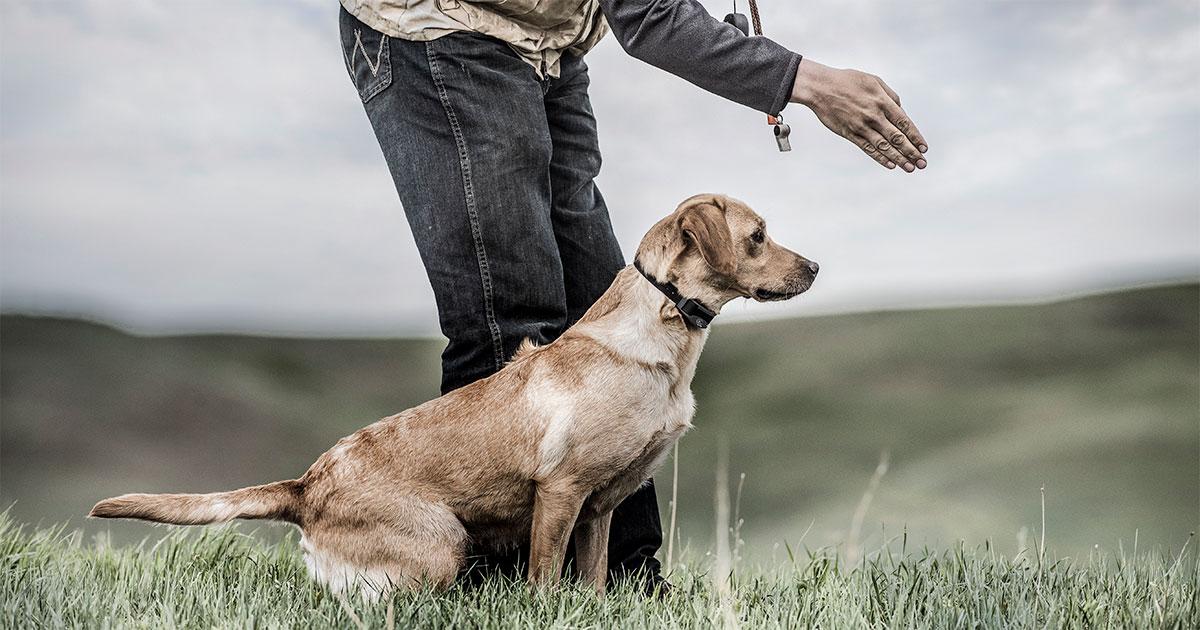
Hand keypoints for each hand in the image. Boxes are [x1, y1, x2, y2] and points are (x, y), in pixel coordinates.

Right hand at [790, 60, 927, 171]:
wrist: (821, 87)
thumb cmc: (847, 81)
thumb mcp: (873, 81)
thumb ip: (890, 96)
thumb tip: (901, 111)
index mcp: (882, 101)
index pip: (904, 123)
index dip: (915, 137)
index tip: (924, 148)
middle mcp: (874, 116)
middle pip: (897, 137)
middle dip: (911, 152)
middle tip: (922, 163)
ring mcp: (861, 126)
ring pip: (884, 146)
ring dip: (899, 159)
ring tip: (910, 168)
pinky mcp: (850, 133)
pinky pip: (867, 148)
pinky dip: (879, 158)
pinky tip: (890, 165)